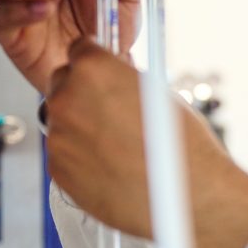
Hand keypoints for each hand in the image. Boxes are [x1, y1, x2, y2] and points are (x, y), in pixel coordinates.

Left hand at [46, 39, 247, 247]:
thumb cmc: (184, 148)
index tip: (104, 76)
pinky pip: (64, 156)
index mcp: (93, 70)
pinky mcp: (58, 171)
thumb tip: (113, 81)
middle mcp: (69, 99)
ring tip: (118, 147)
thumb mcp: (157, 94)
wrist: (188, 197)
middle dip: (83, 94)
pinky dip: (81, 159)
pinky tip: (111, 167)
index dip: (96, 64)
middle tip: (112, 114)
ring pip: (62, 122)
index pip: (80, 50)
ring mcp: (60, 137)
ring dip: (82, 129)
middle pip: (62, 83)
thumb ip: (124, 81)